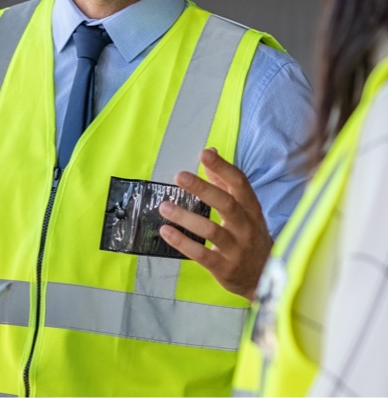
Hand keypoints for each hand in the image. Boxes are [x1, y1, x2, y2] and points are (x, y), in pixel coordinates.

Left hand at [158, 147, 272, 300]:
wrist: (265, 278)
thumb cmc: (249, 237)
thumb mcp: (244, 210)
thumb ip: (225, 182)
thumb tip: (210, 152)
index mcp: (251, 209)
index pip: (240, 183)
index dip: (223, 167)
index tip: (204, 154)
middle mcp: (247, 227)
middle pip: (226, 204)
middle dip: (203, 188)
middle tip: (179, 176)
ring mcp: (237, 249)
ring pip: (211, 230)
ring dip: (186, 217)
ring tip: (164, 206)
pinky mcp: (225, 268)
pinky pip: (202, 254)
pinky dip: (183, 242)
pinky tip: (166, 231)